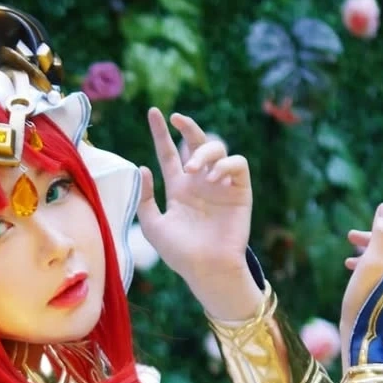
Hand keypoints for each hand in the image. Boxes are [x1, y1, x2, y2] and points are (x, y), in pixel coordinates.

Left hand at [136, 108, 261, 319]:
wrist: (207, 269)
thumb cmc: (180, 254)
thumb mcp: (153, 226)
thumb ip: (145, 199)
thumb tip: (143, 168)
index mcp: (179, 189)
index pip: (169, 154)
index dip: (161, 134)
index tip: (153, 112)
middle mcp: (199, 183)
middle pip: (196, 143)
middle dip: (188, 127)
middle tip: (177, 120)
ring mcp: (220, 185)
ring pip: (217, 148)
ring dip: (204, 151)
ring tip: (195, 169)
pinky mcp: (240, 191)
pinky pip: (238, 164)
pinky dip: (226, 164)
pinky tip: (213, 177)